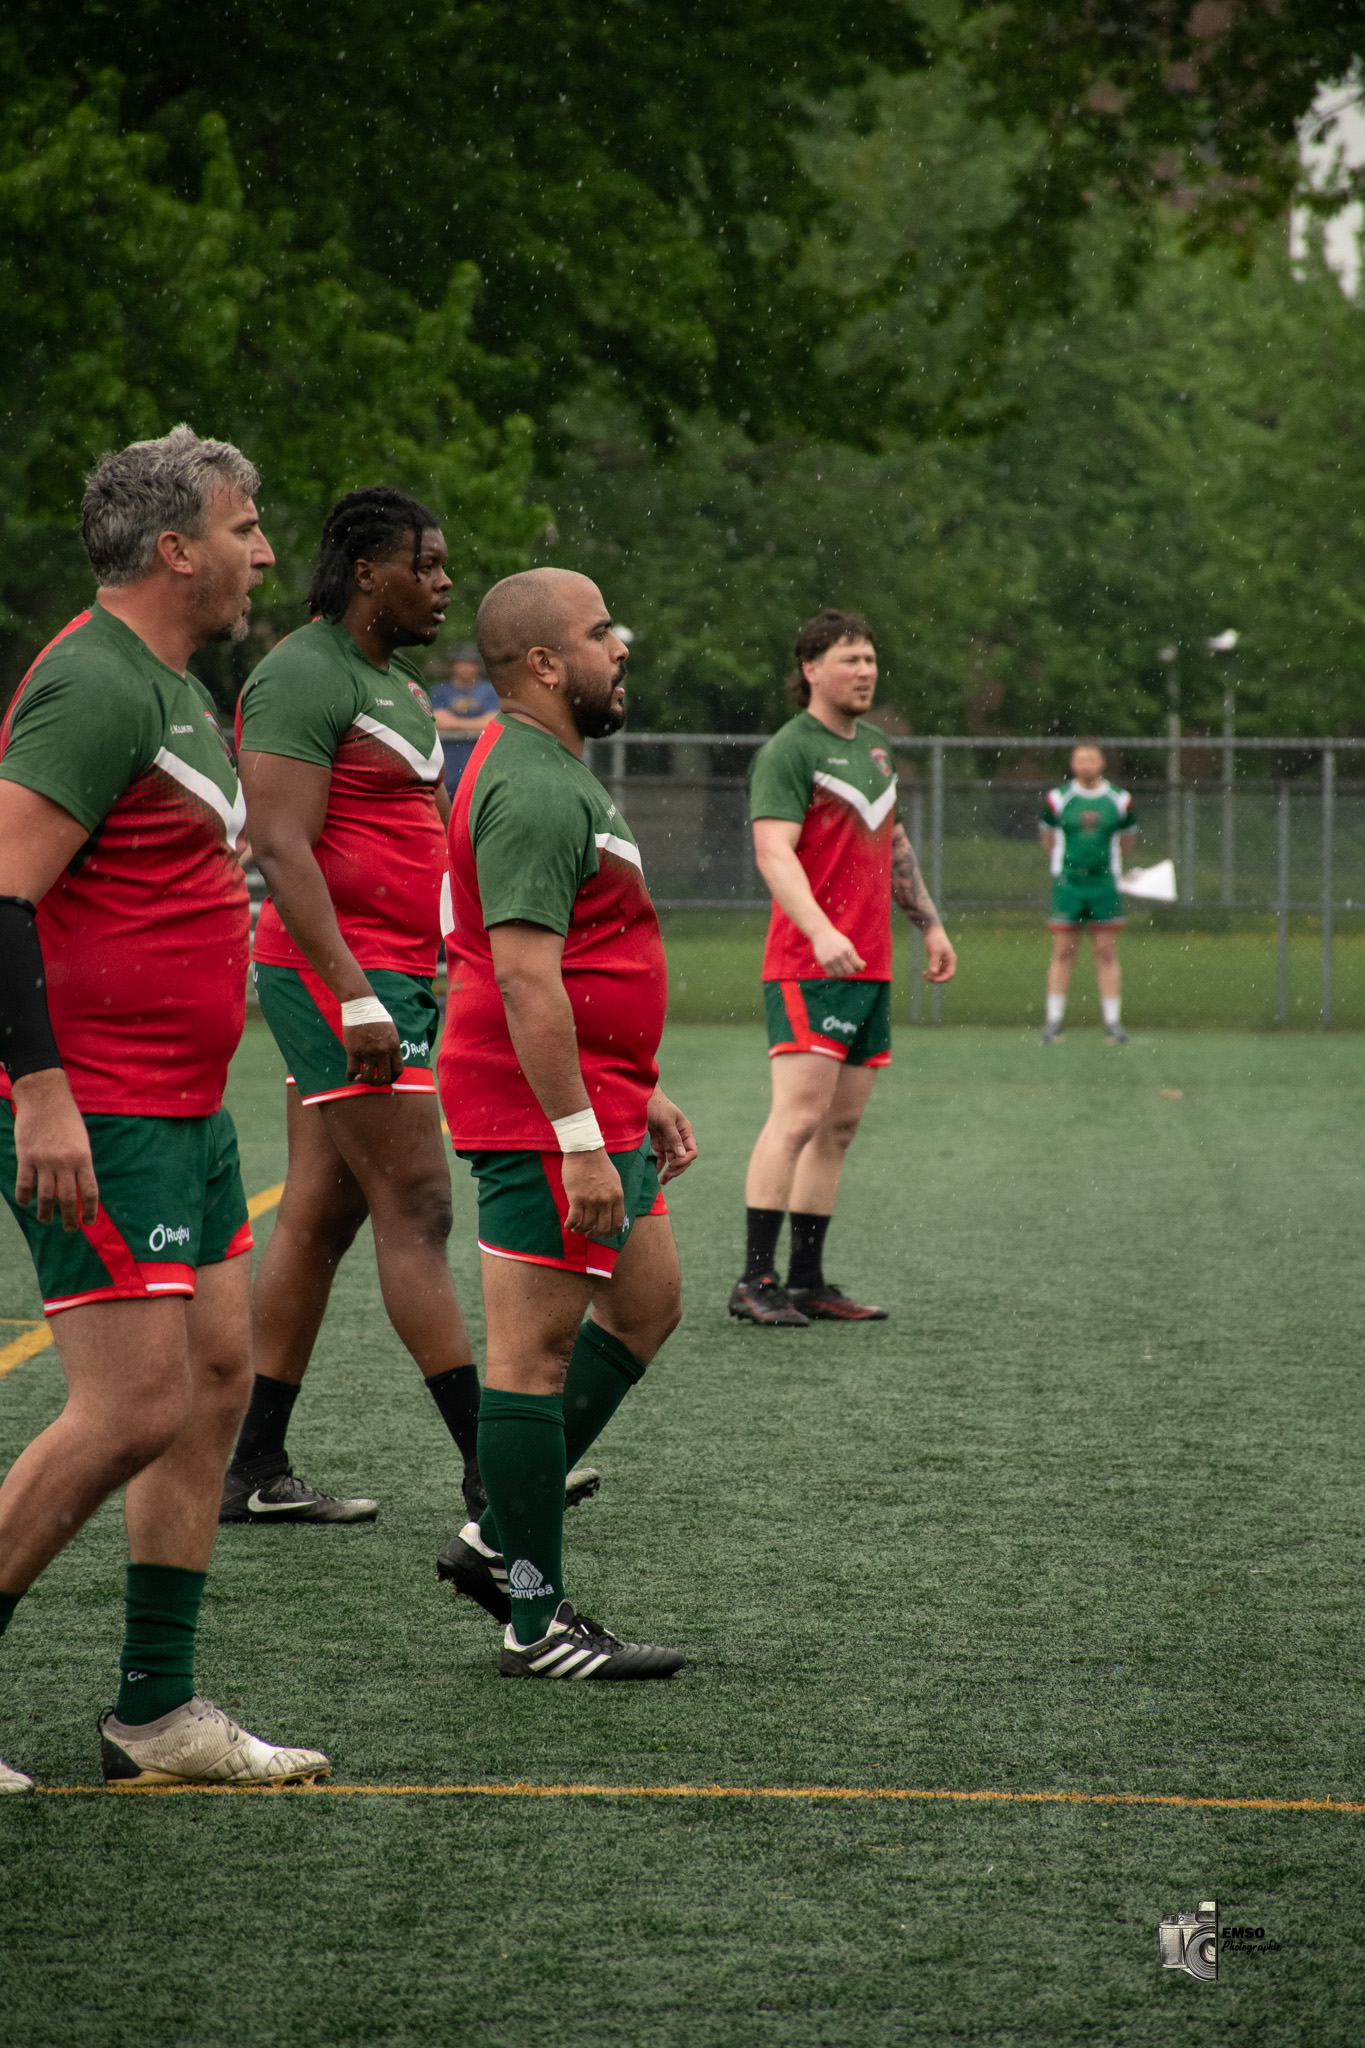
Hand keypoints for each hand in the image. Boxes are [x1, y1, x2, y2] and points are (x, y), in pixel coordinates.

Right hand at [12, 1069, 97, 1228]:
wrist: (45, 1098)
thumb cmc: (67, 1118)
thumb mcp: (82, 1140)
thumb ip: (81, 1163)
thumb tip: (81, 1187)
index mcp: (83, 1158)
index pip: (89, 1191)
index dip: (90, 1210)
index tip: (89, 1222)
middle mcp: (65, 1162)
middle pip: (68, 1198)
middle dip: (69, 1218)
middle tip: (70, 1229)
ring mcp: (44, 1160)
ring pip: (45, 1196)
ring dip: (46, 1212)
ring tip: (47, 1220)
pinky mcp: (26, 1157)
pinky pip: (24, 1183)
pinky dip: (24, 1197)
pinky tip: (25, 1203)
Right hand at [342, 1017, 403, 1086]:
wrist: (361, 1006)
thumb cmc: (376, 1017)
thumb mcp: (391, 1032)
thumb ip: (391, 1046)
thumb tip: (390, 1060)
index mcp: (394, 1046)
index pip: (398, 1070)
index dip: (392, 1078)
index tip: (386, 1078)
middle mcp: (382, 1052)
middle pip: (384, 1077)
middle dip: (378, 1082)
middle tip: (373, 1079)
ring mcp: (368, 1052)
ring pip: (368, 1078)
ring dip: (364, 1080)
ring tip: (361, 1077)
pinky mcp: (353, 1051)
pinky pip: (352, 1071)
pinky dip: (350, 1077)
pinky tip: (350, 1077)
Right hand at [562, 1149, 624, 1237]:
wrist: (585, 1150)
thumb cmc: (599, 1163)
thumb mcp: (614, 1180)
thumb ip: (614, 1196)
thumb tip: (611, 1210)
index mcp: (617, 1196)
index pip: (618, 1222)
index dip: (610, 1233)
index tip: (603, 1234)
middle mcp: (605, 1201)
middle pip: (603, 1227)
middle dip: (596, 1234)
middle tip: (589, 1234)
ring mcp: (591, 1200)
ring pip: (587, 1225)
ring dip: (581, 1230)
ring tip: (577, 1229)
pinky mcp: (576, 1198)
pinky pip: (573, 1219)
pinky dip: (570, 1225)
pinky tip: (568, 1225)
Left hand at [646, 1085, 697, 1183]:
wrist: (641, 1098)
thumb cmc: (656, 1106)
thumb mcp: (666, 1121)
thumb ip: (674, 1138)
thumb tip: (681, 1156)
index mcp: (685, 1132)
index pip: (691, 1151)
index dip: (685, 1161)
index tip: (673, 1165)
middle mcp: (679, 1138)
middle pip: (683, 1159)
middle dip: (677, 1169)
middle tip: (667, 1177)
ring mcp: (668, 1142)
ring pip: (673, 1161)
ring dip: (669, 1171)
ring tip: (662, 1181)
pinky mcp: (658, 1144)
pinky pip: (661, 1159)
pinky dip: (659, 1167)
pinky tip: (656, 1174)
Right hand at [813, 923, 865, 976]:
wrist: (821, 934)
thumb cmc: (837, 940)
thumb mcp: (848, 944)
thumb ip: (854, 955)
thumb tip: (862, 967)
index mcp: (847, 949)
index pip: (857, 964)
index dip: (860, 968)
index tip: (860, 967)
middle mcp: (840, 955)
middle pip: (850, 971)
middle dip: (853, 971)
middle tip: (852, 968)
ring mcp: (831, 960)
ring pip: (841, 974)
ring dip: (844, 973)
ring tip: (843, 968)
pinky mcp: (824, 963)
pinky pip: (832, 974)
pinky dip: (835, 974)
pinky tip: (836, 969)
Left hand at [921, 925, 956, 983]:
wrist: (931, 931)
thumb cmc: (935, 939)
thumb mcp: (935, 950)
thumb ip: (934, 961)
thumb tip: (934, 973)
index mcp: (951, 960)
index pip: (950, 974)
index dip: (942, 979)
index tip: (933, 979)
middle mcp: (948, 962)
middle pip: (945, 976)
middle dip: (936, 978)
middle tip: (927, 977)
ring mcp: (943, 962)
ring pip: (940, 975)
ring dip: (933, 977)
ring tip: (924, 974)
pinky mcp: (937, 961)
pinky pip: (936, 971)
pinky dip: (931, 973)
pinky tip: (925, 972)